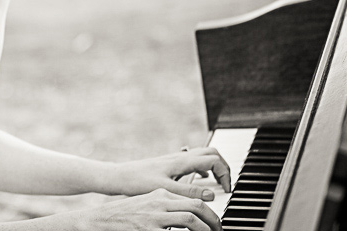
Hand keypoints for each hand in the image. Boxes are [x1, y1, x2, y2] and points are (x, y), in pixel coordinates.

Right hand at [59, 189, 221, 230]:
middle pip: (196, 206)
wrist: (102, 219)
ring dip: (204, 229)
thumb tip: (188, 215)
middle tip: (219, 230)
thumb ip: (166, 206)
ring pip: (190, 219)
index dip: (209, 212)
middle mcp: (159, 202)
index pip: (193, 198)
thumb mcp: (147, 204)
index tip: (215, 223)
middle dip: (213, 220)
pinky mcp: (149, 230)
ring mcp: (155, 217)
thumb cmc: (126, 214)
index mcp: (161, 194)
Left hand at [108, 148, 231, 200]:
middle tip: (226, 184)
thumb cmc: (138, 182)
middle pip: (212, 153)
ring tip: (217, 183)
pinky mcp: (170, 164)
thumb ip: (190, 191)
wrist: (120, 176)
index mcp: (182, 161)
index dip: (226, 173)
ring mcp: (175, 159)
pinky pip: (193, 161)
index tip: (226, 190)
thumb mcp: (166, 189)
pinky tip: (201, 181)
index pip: (214, 159)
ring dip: (214, 166)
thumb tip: (212, 193)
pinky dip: (203, 169)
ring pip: (203, 155)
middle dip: (224, 166)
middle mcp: (180, 157)